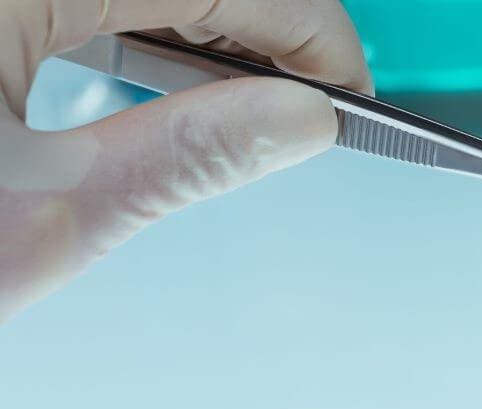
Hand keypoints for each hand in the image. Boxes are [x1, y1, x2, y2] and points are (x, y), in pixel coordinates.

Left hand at [0, 0, 371, 322]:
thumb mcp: (43, 217)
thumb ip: (180, 158)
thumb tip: (296, 121)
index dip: (308, 30)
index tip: (347, 94)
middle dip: (264, 31)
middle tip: (302, 110)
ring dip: (203, 31)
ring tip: (239, 106)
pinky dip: (139, 27)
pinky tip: (162, 78)